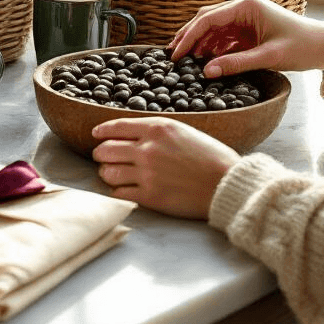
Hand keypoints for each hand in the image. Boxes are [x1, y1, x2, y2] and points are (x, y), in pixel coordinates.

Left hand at [91, 117, 238, 218]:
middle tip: (102, 158)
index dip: (102, 131)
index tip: (96, 134)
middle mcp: (147, 149)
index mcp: (156, 128)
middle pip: (105, 150)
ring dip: (106, 173)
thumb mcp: (182, 131)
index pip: (116, 127)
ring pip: (108, 172)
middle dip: (101, 154)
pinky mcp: (150, 196)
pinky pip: (119, 193)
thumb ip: (155, 132)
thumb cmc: (211, 157)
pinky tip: (123, 190)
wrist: (228, 184)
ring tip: (111, 174)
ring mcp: (147, 173)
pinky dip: (117, 191)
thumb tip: (131, 135)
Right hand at [168, 0, 323, 78]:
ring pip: (212, 29)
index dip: (188, 36)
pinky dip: (212, 48)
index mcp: (246, 6)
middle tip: (172, 55)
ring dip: (198, 43)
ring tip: (184, 60)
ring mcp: (245, 19)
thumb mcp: (268, 57)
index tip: (176, 53)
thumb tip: (206, 72)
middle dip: (188, 37)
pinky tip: (204, 60)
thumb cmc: (303, 47)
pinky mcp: (248, 30)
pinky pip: (223, 38)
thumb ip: (236, 63)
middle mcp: (242, 8)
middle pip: (206, 20)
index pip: (208, 18)